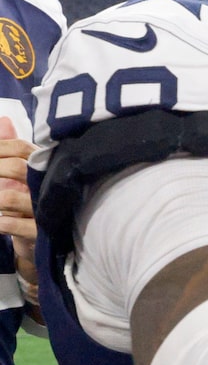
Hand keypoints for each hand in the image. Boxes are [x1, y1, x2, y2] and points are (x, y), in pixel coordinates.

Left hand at [0, 117, 38, 304]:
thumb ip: (11, 151)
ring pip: (10, 197)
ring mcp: (44, 208)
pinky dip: (0, 222)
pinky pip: (15, 224)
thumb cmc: (32, 204)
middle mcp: (47, 184)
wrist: (47, 243)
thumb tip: (3, 121)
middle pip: (16, 167)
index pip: (20, 148)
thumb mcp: (23, 176)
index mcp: (43, 168)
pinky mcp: (41, 233)